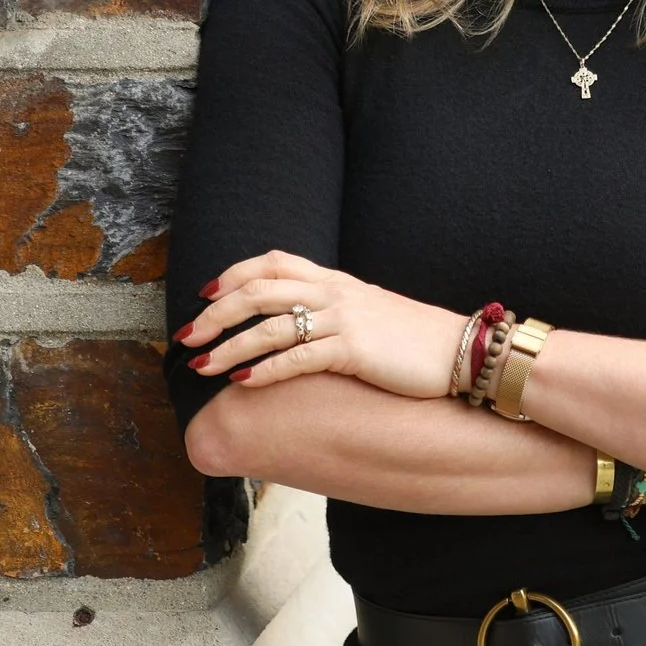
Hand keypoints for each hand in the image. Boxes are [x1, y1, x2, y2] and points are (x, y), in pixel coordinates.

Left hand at [175, 250, 463, 396]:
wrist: (459, 351)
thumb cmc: (412, 339)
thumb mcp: (367, 312)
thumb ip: (331, 309)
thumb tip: (295, 324)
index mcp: (334, 280)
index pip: (272, 262)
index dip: (233, 275)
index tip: (205, 294)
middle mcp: (334, 292)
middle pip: (259, 291)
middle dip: (216, 314)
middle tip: (186, 337)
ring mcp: (344, 319)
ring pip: (272, 325)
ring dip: (231, 346)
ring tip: (203, 365)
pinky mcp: (355, 350)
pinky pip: (301, 356)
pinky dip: (267, 368)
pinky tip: (244, 382)